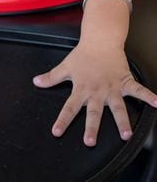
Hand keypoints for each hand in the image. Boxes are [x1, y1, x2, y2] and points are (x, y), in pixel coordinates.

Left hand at [33, 40, 156, 145]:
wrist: (100, 40)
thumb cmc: (83, 55)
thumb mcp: (65, 67)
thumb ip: (51, 77)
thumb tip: (36, 82)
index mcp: (81, 89)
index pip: (68, 107)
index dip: (62, 120)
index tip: (57, 132)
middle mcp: (96, 91)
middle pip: (93, 112)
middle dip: (92, 127)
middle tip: (90, 142)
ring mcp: (112, 87)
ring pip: (117, 108)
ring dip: (122, 121)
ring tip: (126, 135)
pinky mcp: (125, 81)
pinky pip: (139, 90)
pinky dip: (149, 97)